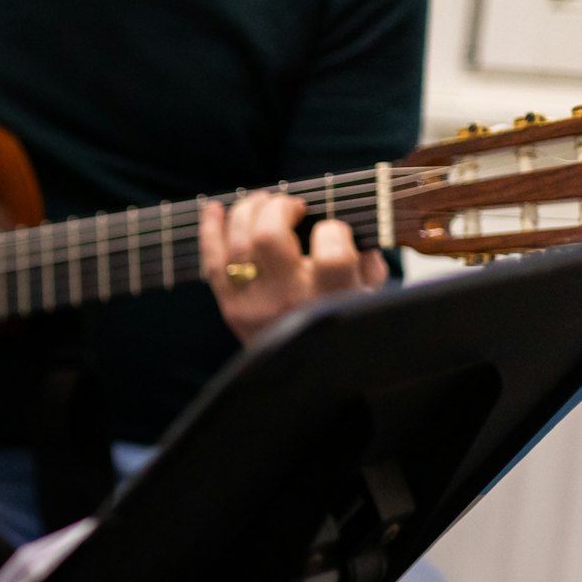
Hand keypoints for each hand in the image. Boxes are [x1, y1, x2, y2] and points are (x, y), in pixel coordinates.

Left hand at [200, 191, 387, 343]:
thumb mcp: (371, 296)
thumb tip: (347, 223)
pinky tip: (214, 210)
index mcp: (332, 298)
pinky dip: (210, 232)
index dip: (332, 230)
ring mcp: (254, 306)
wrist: (311, 379)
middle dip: (277, 207)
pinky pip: (213, 265)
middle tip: (290, 205)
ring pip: (236, 245)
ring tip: (261, 201)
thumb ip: (365, 259)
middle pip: (267, 238)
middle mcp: (289, 301)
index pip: (331, 252)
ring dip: (245, 212)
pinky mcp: (231, 311)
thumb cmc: (346, 324)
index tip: (333, 230)